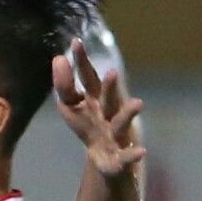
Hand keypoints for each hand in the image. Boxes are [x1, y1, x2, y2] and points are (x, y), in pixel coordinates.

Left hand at [52, 41, 145, 181]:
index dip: (82, 62)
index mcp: (94, 99)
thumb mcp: (71, 105)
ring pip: (121, 123)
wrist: (105, 158)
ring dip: (129, 114)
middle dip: (110, 87)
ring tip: (139, 103)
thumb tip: (59, 58)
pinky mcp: (120, 157)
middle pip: (108, 98)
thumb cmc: (88, 125)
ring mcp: (115, 134)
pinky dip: (134, 153)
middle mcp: (108, 112)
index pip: (88, 78)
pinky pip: (127, 155)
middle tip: (112, 72)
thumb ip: (64, 85)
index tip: (76, 42)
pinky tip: (143, 150)